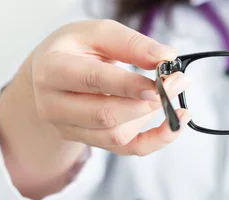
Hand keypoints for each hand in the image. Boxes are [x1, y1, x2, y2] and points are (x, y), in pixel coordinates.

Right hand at [26, 19, 189, 155]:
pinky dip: (156, 140)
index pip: (93, 80)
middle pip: (106, 115)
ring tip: (169, 93)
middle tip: (177, 82)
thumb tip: (165, 56)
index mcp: (52, 70)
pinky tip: (175, 124)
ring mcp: (68, 128)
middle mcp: (53, 105)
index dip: (130, 85)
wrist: (51, 73)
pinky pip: (127, 149)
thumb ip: (131, 43)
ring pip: (117, 135)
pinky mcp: (88, 140)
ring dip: (151, 116)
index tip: (162, 81)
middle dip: (149, 102)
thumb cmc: (76, 48)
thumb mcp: (98, 32)